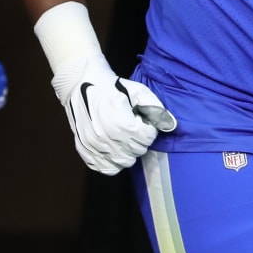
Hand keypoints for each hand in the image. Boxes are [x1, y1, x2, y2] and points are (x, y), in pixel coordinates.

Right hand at [52, 50, 176, 174]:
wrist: (81, 84)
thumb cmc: (112, 87)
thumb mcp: (138, 91)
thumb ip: (156, 109)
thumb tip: (171, 126)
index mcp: (122, 124)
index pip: (147, 139)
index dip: (148, 129)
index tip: (141, 120)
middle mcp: (107, 139)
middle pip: (137, 152)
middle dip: (139, 140)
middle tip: (133, 127)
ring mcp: (94, 147)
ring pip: (124, 163)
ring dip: (128, 152)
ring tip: (123, 137)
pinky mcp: (85, 151)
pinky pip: (106, 168)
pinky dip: (112, 161)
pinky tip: (113, 147)